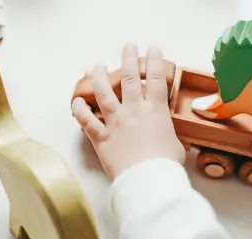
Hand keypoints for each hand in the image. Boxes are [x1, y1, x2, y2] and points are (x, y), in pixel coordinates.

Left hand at [72, 44, 184, 179]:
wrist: (148, 180)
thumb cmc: (166, 164)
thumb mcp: (175, 145)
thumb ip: (167, 136)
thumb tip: (166, 138)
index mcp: (155, 111)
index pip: (156, 79)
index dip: (154, 61)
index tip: (152, 48)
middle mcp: (134, 111)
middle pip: (131, 78)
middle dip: (129, 58)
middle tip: (128, 46)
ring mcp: (115, 122)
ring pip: (104, 92)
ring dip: (100, 76)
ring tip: (97, 65)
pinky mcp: (101, 137)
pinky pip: (86, 121)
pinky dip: (79, 110)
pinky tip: (75, 101)